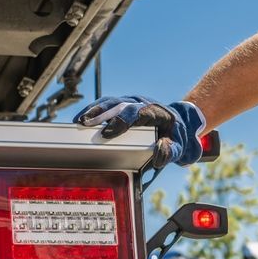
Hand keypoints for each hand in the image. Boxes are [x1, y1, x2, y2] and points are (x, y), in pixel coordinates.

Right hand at [74, 96, 205, 167]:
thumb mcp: (179, 146)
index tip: (107, 133)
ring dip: (93, 111)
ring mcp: (130, 102)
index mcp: (155, 111)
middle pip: (118, 104)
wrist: (179, 121)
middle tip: (85, 124)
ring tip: (78, 122)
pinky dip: (93, 111)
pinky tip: (80, 121)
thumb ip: (170, 151)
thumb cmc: (176, 135)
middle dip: (101, 114)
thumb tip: (158, 156)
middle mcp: (141, 103)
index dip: (120, 121)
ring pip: (109, 102)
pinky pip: (106, 105)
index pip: (136, 113)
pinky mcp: (122, 105)